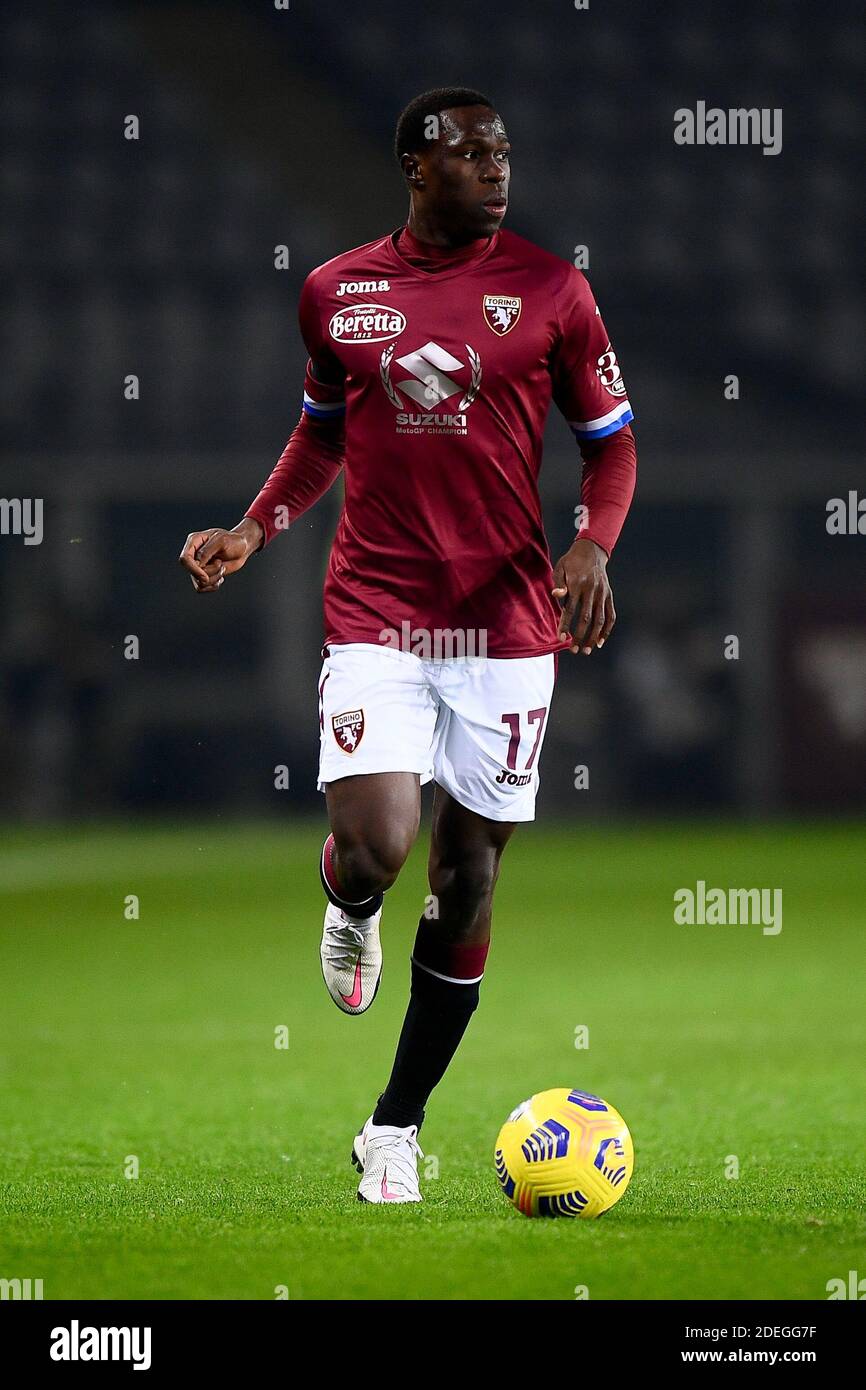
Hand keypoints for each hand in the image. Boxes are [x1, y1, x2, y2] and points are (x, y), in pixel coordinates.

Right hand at [178, 517, 262, 592]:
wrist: (242, 549)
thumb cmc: (234, 541)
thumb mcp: (222, 542)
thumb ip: (207, 552)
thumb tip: (198, 564)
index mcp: (194, 542)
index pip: (185, 559)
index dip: (193, 570)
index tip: (205, 577)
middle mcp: (193, 555)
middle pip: (193, 573)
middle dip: (210, 572)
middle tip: (221, 563)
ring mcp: (198, 566)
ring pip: (198, 582)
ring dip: (214, 578)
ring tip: (222, 568)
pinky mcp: (204, 575)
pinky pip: (202, 588)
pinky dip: (213, 585)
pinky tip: (221, 577)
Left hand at [551, 537, 615, 654]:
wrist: (592, 550)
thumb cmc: (571, 562)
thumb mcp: (560, 568)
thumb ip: (558, 583)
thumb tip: (557, 595)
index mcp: (578, 584)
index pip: (570, 609)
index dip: (565, 625)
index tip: (560, 638)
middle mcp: (592, 590)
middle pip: (586, 618)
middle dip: (580, 636)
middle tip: (573, 649)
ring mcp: (603, 593)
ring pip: (600, 619)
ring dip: (593, 636)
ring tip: (586, 650)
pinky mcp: (609, 595)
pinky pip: (611, 615)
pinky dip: (607, 630)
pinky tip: (600, 642)